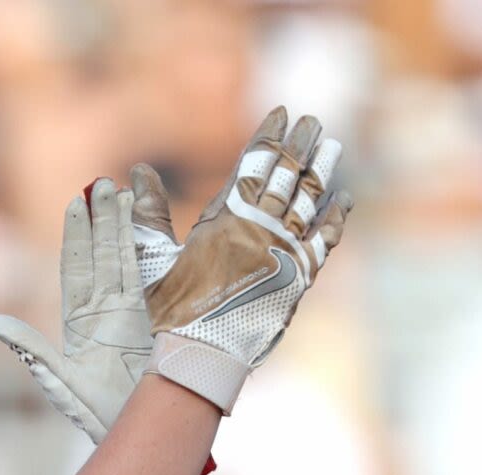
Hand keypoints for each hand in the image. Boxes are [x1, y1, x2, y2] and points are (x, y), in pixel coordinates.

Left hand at [0, 176, 152, 444]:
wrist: (145, 433)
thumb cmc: (101, 415)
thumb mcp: (61, 382)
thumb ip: (32, 349)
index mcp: (83, 324)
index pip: (77, 270)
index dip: (77, 237)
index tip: (75, 204)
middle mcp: (111, 313)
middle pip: (105, 256)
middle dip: (103, 221)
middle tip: (101, 185)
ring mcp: (140, 313)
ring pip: (132, 260)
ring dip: (128, 228)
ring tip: (125, 193)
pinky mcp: (166, 320)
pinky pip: (162, 277)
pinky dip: (159, 250)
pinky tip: (158, 223)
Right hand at [139, 108, 351, 412]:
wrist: (202, 356)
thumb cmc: (170, 310)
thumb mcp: (152, 257)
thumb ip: (148, 212)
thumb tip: (137, 171)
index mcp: (224, 219)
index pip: (252, 164)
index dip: (268, 135)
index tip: (280, 112)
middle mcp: (259, 229)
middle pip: (286, 175)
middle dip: (301, 144)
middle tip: (313, 120)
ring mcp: (283, 252)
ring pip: (309, 200)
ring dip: (323, 170)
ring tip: (333, 145)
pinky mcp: (299, 278)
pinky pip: (325, 241)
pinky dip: (335, 218)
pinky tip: (344, 199)